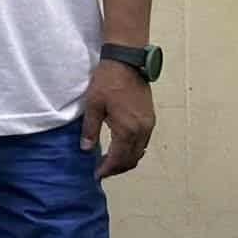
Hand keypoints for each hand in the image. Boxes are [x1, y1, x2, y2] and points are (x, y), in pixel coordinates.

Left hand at [81, 58, 155, 178]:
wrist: (127, 62)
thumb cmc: (107, 82)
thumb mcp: (93, 105)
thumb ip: (90, 129)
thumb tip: (86, 149)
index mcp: (127, 130)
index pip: (119, 159)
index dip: (107, 169)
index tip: (96, 174)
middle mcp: (142, 131)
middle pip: (132, 160)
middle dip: (117, 168)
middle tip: (102, 170)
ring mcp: (149, 125)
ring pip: (139, 152)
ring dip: (126, 160)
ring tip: (110, 161)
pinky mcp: (150, 118)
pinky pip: (143, 142)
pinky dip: (133, 150)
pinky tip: (121, 148)